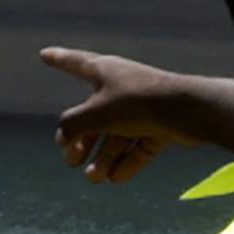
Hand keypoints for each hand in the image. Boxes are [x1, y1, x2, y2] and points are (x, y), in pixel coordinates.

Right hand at [40, 48, 233, 184]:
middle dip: (81, 139)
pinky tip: (115, 178)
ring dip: (103, 157)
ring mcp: (142, 107)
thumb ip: (71, 125)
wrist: (188, 111)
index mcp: (104, 71)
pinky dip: (127, 162)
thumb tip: (64, 137)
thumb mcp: (93, 114)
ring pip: (116, 135)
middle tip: (71, 159)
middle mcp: (122, 86)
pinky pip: (138, 145)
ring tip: (94, 177)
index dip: (58, 59)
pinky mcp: (161, 125)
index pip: (74, 63)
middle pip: (93, 114)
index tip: (44, 54)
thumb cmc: (136, 103)